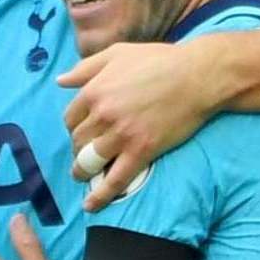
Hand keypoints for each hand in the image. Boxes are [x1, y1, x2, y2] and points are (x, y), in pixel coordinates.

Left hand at [59, 40, 217, 210]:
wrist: (199, 76)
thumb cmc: (159, 60)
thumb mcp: (116, 54)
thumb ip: (85, 68)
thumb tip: (60, 80)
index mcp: (94, 92)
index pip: (70, 119)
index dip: (73, 128)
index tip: (79, 133)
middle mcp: (102, 115)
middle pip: (77, 140)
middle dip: (77, 149)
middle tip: (82, 154)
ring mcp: (122, 135)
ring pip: (90, 160)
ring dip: (82, 171)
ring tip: (82, 176)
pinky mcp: (143, 151)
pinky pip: (116, 179)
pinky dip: (101, 195)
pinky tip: (91, 205)